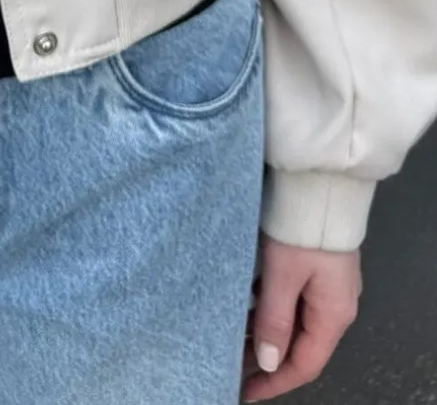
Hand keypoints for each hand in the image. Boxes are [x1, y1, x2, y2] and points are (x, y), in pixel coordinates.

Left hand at [240, 233, 361, 399]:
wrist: (319, 181)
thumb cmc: (303, 228)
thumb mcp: (283, 276)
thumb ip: (274, 320)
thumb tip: (269, 361)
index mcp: (333, 314)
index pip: (305, 364)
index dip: (275, 381)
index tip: (245, 391)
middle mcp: (335, 304)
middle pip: (301, 345)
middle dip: (267, 358)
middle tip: (231, 365)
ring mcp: (327, 284)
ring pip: (294, 321)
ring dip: (265, 331)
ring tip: (231, 334)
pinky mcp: (315, 265)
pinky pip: (292, 298)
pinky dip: (268, 306)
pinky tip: (244, 302)